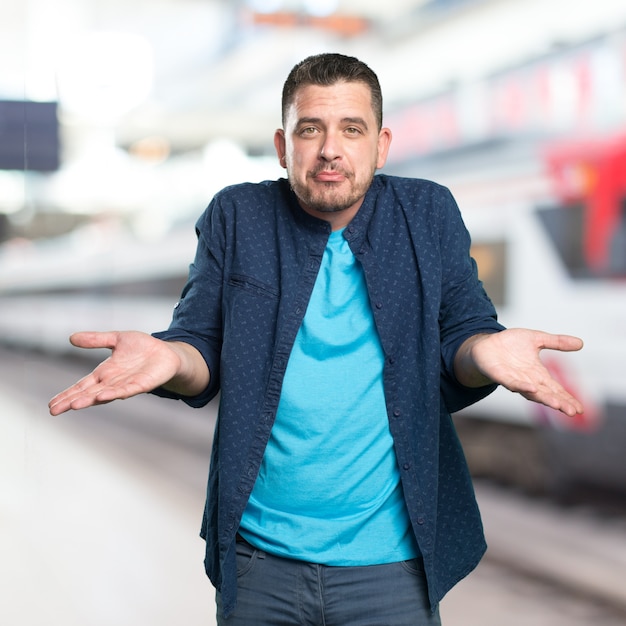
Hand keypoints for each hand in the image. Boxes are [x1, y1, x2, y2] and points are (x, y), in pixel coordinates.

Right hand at [48, 331, 203, 415]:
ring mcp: (127, 384)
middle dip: (72, 401)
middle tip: (54, 410)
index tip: (51, 404)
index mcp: (105, 373)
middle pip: (89, 393)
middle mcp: (113, 382)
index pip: (82, 385)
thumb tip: (71, 338)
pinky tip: (103, 396)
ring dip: (90, 399)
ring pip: (105, 394)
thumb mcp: (116, 339)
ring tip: (74, 405)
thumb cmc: (143, 348)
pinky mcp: (142, 384)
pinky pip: (127, 390)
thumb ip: (96, 340)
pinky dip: (115, 394)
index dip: (67, 394)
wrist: (168, 353)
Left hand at [455, 329, 583, 416]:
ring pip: (531, 392)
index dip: (568, 398)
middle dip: (559, 403)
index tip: (581, 409)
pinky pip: (511, 383)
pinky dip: (522, 386)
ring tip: (557, 404)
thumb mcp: (536, 339)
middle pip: (546, 394)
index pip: (556, 389)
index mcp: (538, 374)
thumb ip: (556, 342)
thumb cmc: (510, 344)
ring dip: (544, 398)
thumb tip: (581, 343)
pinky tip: (532, 389)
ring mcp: (513, 379)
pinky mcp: (499, 375)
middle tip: (572, 412)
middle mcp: (527, 380)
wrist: (485, 344)